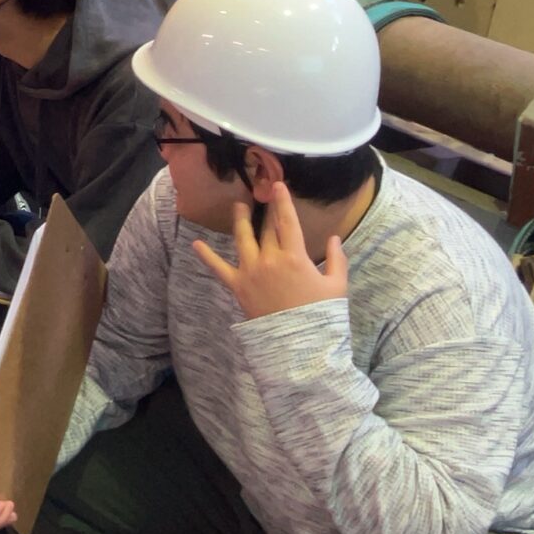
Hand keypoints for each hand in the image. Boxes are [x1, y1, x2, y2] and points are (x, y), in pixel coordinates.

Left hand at [192, 179, 349, 319]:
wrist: (300, 346)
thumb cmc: (321, 316)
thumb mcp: (337, 287)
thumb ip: (336, 259)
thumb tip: (334, 238)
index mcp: (294, 257)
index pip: (287, 222)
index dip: (282, 202)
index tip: (278, 186)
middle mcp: (269, 259)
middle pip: (267, 230)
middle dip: (267, 213)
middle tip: (264, 196)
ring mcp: (251, 272)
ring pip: (243, 239)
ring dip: (240, 221)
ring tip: (238, 207)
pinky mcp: (238, 286)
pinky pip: (219, 268)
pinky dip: (207, 256)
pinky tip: (196, 244)